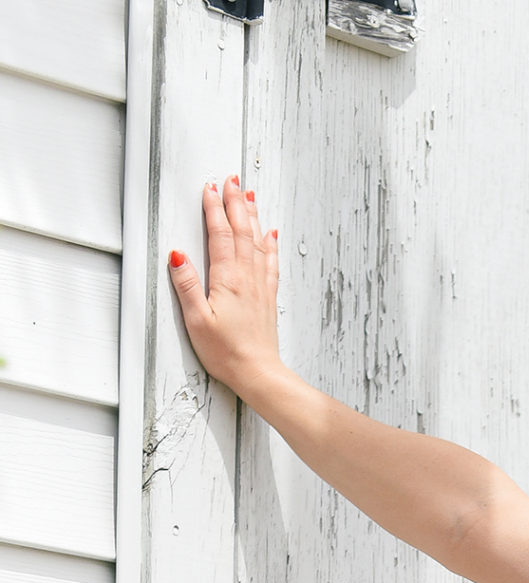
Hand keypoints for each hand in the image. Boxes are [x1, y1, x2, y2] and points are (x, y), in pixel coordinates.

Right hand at [168, 176, 283, 397]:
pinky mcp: (267, 298)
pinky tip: (271, 234)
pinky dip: (270, 244)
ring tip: (249, 195)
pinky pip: (270, 262)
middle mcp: (247, 278)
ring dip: (252, 216)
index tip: (209, 189)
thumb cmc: (227, 353)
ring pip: (257, 241)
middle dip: (235, 203)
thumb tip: (176, 255)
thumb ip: (187, 286)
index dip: (213, 209)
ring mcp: (260, 287)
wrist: (259, 374)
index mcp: (228, 279)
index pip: (219, 234)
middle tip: (231, 180)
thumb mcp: (197, 320)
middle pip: (241, 231)